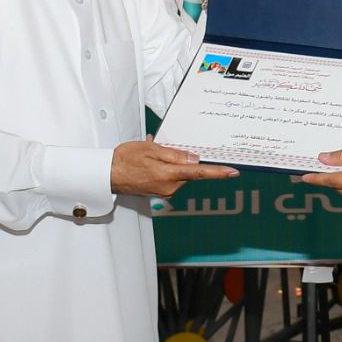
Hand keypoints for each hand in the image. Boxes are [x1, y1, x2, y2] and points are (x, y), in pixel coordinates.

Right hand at [111, 136, 237, 197]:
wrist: (107, 175)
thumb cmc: (125, 160)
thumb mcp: (151, 149)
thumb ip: (175, 155)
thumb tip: (194, 159)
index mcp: (168, 175)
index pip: (199, 173)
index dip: (218, 172)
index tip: (233, 172)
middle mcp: (169, 187)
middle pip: (190, 172)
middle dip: (184, 160)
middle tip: (165, 149)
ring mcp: (164, 191)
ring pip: (181, 174)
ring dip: (173, 164)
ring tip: (153, 154)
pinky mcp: (160, 192)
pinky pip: (172, 177)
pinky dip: (168, 168)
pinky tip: (153, 161)